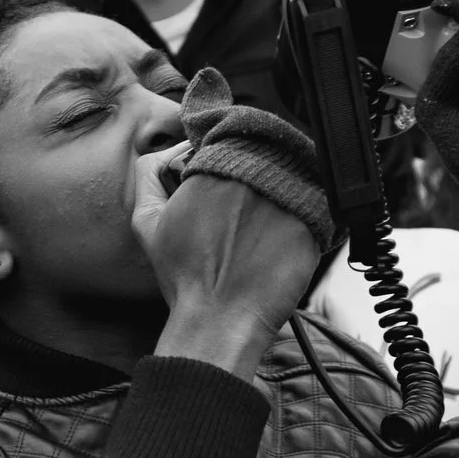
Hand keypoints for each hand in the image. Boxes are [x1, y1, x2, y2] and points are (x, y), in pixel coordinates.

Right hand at [132, 147, 319, 375]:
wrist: (219, 321)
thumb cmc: (185, 278)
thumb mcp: (147, 221)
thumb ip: (150, 173)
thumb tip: (174, 150)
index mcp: (211, 169)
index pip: (228, 136)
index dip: (226, 158)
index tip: (224, 180)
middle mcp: (251, 176)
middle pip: (261, 152)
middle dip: (254, 172)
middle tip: (242, 210)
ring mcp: (285, 197)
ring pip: (287, 175)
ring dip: (279, 190)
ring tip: (261, 226)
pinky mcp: (310, 222)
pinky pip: (311, 203)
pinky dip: (300, 213)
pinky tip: (279, 238)